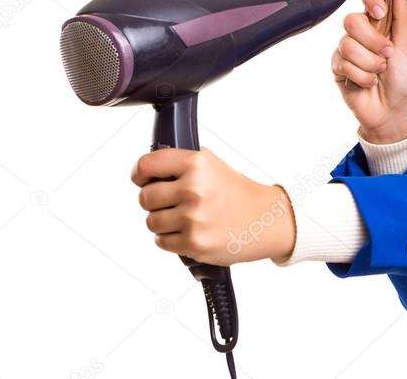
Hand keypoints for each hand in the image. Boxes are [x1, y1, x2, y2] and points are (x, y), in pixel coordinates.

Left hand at [130, 147, 295, 265]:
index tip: (143, 179)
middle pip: (145, 197)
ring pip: (151, 221)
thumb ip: (182, 163)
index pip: (147, 165)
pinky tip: (191, 231)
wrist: (266, 219)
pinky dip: (172, 239)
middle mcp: (194, 188)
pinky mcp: (193, 243)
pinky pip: (161, 241)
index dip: (140, 174)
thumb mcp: (213, 165)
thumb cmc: (238, 193)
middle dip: (155, 201)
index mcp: (197, 164)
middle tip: (174, 202)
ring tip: (187, 219)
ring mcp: (193, 218)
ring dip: (164, 222)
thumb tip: (149, 168)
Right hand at [331, 0, 406, 143]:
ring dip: (369, 63)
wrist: (393, 112)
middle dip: (373, 41)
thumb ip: (403, 17)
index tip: (380, 12)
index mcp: (380, 21)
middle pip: (352, 19)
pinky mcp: (338, 68)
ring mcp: (347, 49)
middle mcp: (361, 32)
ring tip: (380, 73)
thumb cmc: (404, 80)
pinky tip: (368, 83)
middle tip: (387, 55)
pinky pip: (342, 63)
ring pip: (347, 44)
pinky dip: (361, 76)